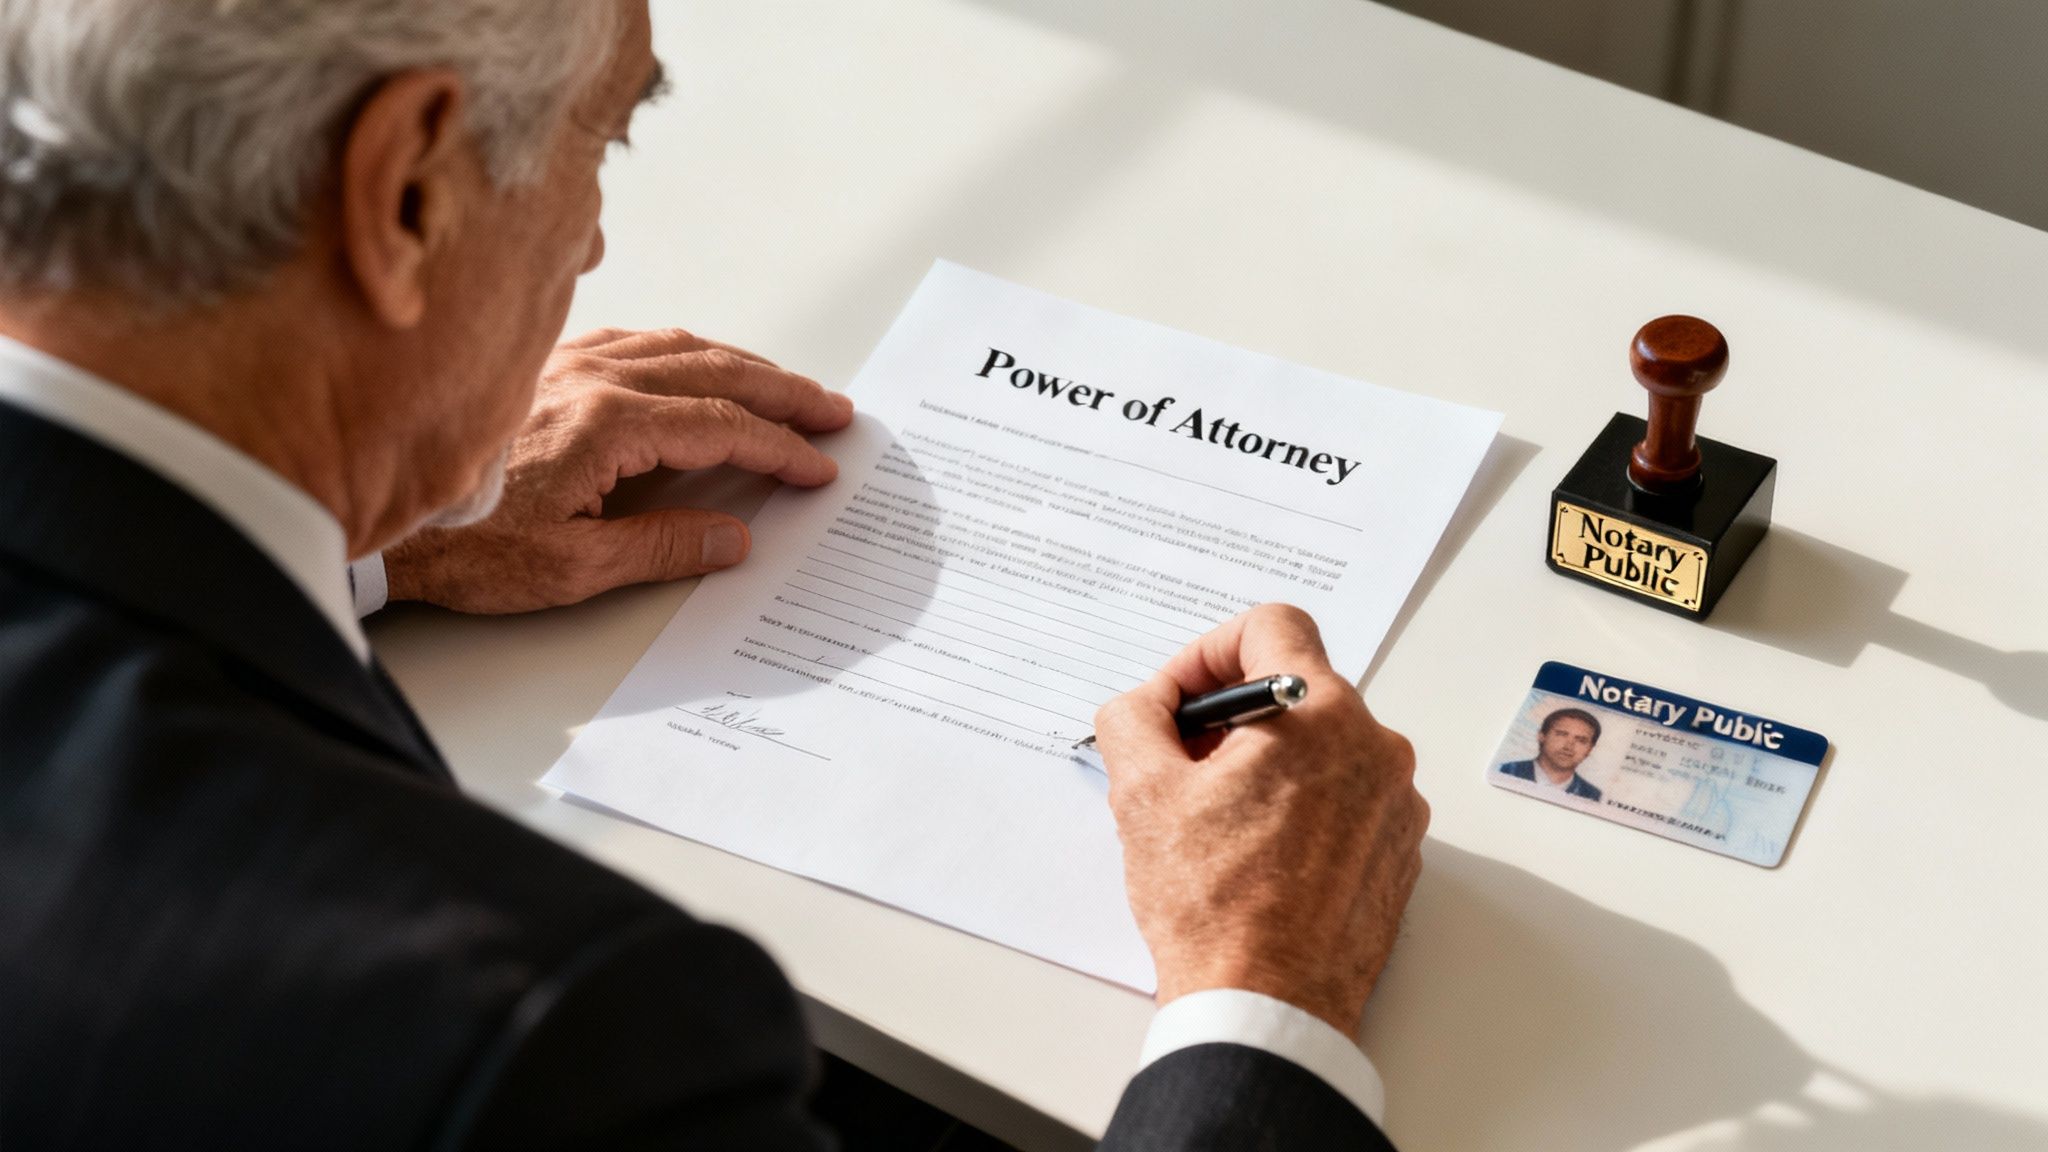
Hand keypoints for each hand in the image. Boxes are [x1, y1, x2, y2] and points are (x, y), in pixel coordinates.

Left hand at [385, 327, 854, 612]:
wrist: (377, 520)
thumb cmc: (465, 548)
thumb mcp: (575, 568)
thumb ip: (664, 548)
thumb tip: (733, 537)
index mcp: (608, 425)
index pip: (721, 425)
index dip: (779, 446)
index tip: (819, 465)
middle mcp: (592, 379)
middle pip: (713, 370)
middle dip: (781, 390)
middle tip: (832, 409)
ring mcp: (566, 366)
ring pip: (676, 346)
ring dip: (739, 364)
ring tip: (783, 386)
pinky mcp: (544, 370)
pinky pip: (634, 343)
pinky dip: (685, 352)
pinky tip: (697, 365)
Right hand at [1093, 604, 1427, 1033]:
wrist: (1268, 1009)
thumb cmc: (1214, 908)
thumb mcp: (1141, 793)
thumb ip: (1134, 718)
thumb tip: (1145, 705)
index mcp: (1319, 714)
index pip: (1272, 625)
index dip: (1210, 651)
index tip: (1181, 700)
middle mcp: (1375, 748)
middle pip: (1296, 690)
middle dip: (1231, 717)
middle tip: (1182, 765)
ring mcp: (1396, 805)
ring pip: (1322, 747)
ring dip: (1266, 764)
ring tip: (1215, 820)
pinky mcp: (1397, 854)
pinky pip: (1346, 800)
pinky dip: (1300, 808)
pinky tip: (1255, 856)